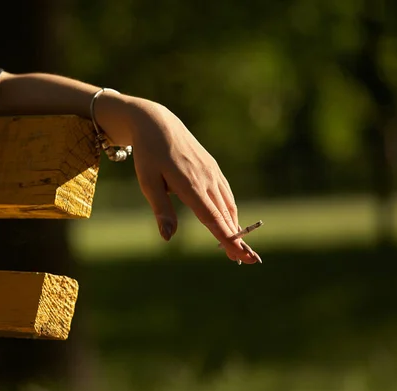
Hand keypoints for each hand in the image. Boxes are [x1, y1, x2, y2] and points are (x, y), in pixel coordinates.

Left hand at [95, 93, 261, 263]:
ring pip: (227, 205)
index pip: (212, 218)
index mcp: (190, 185)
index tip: (239, 255)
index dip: (226, 238)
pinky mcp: (213, 167)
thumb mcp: (147, 182)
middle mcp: (206, 179)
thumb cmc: (148, 154)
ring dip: (235, 227)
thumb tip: (167, 238)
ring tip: (239, 248)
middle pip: (225, 216)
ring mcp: (212, 172)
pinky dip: (230, 210)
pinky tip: (230, 221)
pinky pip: (225, 193)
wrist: (157, 122)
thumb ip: (161, 209)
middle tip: (248, 261)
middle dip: (237, 239)